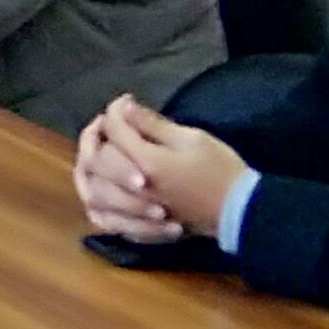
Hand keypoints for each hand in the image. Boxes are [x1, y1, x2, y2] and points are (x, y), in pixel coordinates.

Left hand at [85, 95, 247, 241]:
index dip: (115, 111)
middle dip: (95, 135)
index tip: (125, 101)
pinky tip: (99, 189)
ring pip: (92, 191)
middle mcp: (132, 188)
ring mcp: (133, 210)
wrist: (239, 211)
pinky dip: (96, 205)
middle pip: (94, 159)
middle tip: (107, 123)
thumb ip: (153, 125)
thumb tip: (123, 108)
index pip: (114, 131)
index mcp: (146, 163)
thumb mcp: (192, 139)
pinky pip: (103, 219)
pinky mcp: (138, 227)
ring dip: (89, 170)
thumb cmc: (220, 170)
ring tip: (97, 153)